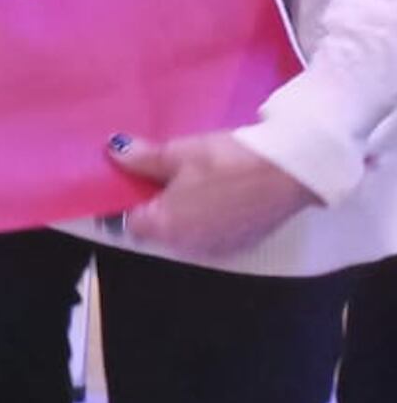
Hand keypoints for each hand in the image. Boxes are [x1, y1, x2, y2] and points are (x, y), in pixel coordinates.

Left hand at [107, 131, 321, 258]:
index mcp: (166, 227)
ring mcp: (218, 249)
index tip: (130, 178)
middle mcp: (188, 247)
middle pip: (157, 228)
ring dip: (180, 211)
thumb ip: (141, 159)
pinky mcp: (242, 244)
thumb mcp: (178, 153)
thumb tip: (113, 154)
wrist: (290, 172)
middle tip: (160, 172)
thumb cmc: (227, 162)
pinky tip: (215, 192)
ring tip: (189, 178)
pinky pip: (210, 233)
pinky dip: (205, 217)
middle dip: (154, 203)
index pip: (129, 221)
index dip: (126, 200)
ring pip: (184, 232)